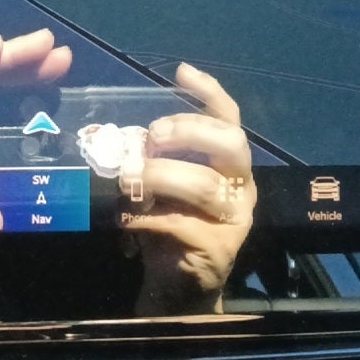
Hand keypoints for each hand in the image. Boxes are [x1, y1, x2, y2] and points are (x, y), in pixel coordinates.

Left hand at [120, 63, 255, 314]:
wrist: (177, 288)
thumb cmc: (167, 226)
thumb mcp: (162, 186)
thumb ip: (153, 159)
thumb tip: (118, 137)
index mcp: (229, 165)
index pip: (229, 119)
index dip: (209, 92)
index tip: (182, 70)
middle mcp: (240, 187)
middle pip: (230, 144)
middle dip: (188, 131)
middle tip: (152, 137)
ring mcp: (233, 219)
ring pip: (202, 185)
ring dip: (158, 177)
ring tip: (126, 182)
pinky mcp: (217, 249)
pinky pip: (178, 223)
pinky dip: (144, 217)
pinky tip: (124, 220)